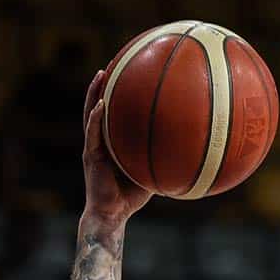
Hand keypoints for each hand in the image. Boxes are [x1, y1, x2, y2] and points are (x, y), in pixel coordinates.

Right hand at [81, 70, 153, 226]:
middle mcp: (99, 142)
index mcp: (110, 144)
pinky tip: (101, 104)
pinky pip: (92, 133)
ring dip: (94, 93)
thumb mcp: (151, 174)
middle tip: (112, 63)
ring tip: (101, 73)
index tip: (125, 74)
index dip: (115, 95)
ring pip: (90, 114)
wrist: (110, 216)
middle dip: (103, 85)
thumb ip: (162, 159)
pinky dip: (95, 118)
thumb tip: (189, 150)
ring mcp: (93, 148)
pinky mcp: (91, 157)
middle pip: (98, 107)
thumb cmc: (130, 198)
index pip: (112, 114)